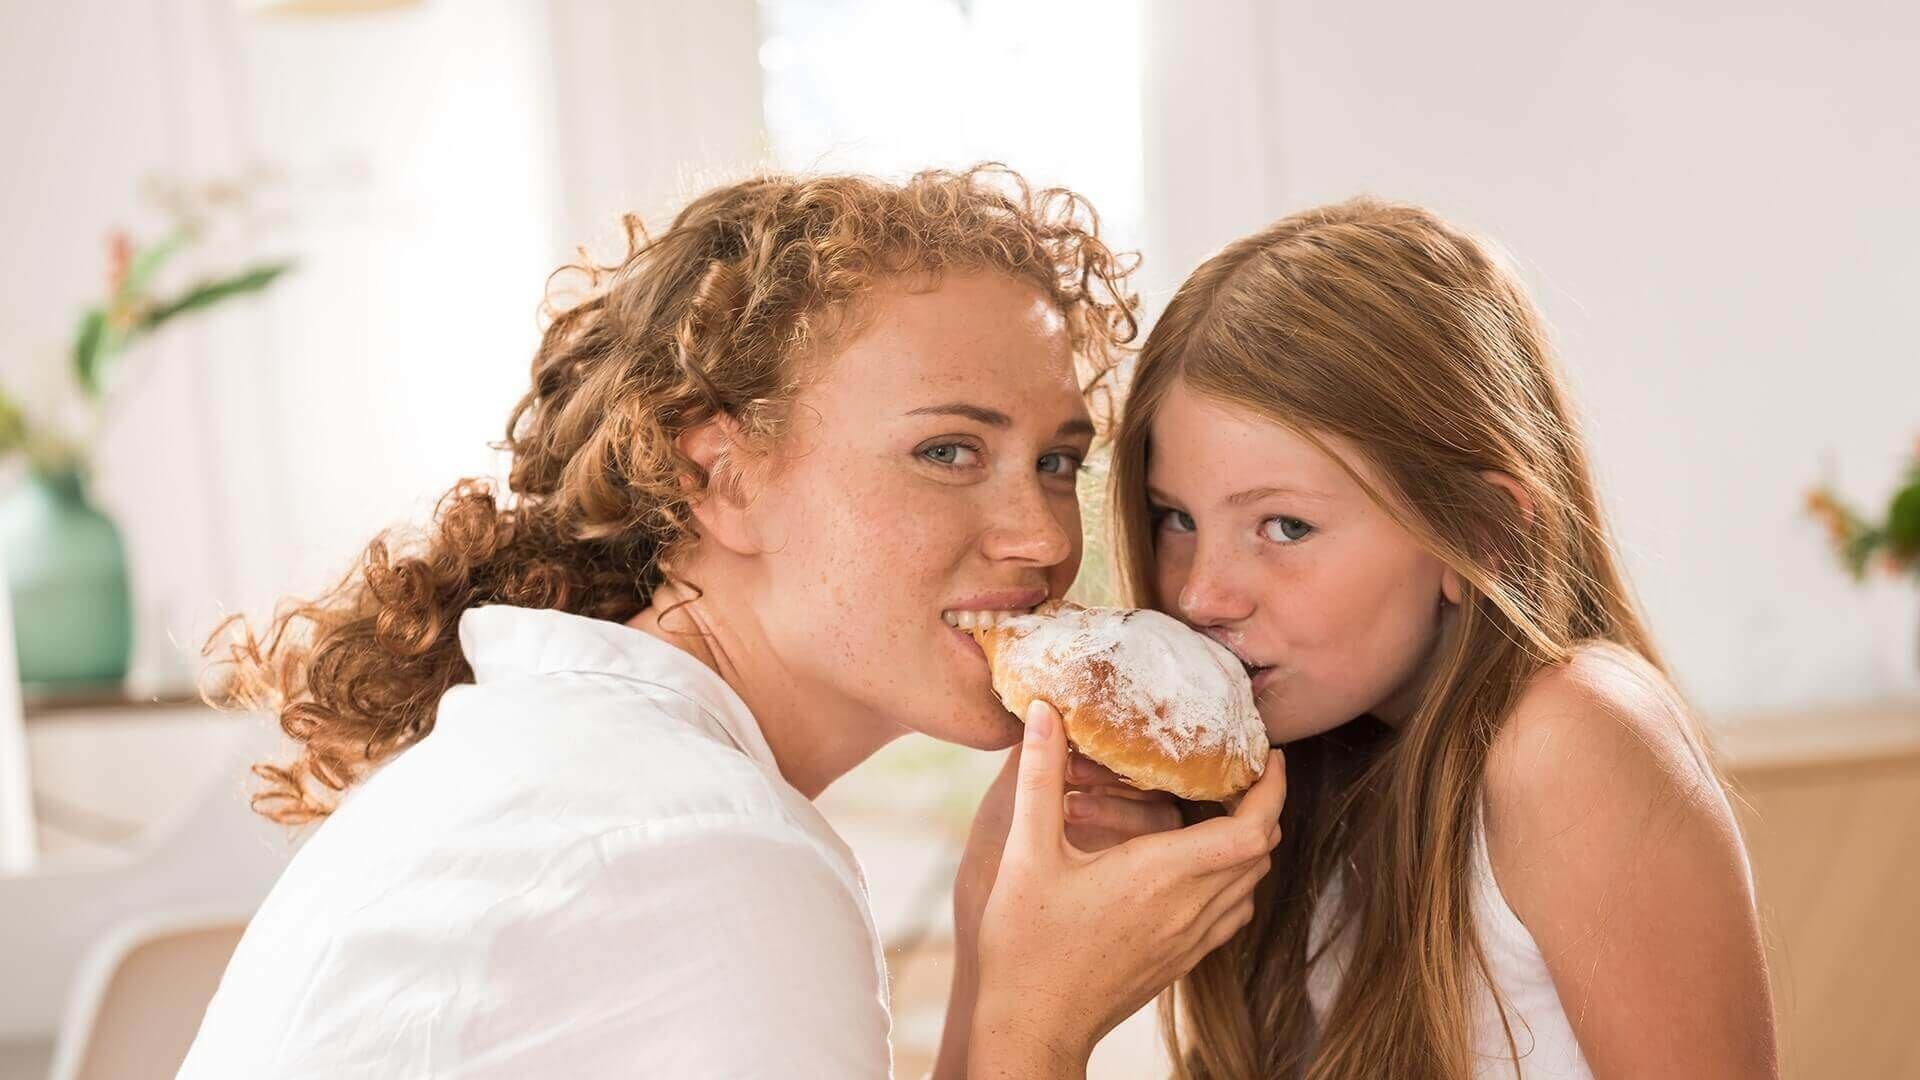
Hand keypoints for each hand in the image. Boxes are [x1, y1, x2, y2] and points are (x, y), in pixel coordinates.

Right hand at [970, 700, 1284, 1071]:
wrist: (1032, 1026)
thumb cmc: (1026, 944)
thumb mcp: (1027, 852)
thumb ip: (1041, 778)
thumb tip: (1046, 713)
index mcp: (1161, 874)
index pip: (1252, 828)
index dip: (1272, 788)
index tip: (1268, 756)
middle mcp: (1189, 907)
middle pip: (1261, 851)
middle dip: (1262, 807)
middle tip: (1237, 773)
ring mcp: (1190, 939)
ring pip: (1251, 883)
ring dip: (1248, 843)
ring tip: (1220, 811)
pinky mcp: (1182, 960)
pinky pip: (1232, 913)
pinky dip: (1234, 880)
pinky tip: (1198, 866)